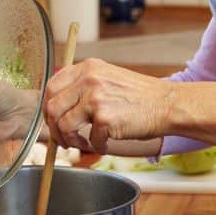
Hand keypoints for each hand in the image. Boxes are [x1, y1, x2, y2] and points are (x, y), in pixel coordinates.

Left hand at [43, 59, 173, 153]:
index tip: (53, 119)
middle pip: (52, 107)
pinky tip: (105, 144)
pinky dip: (96, 146)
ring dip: (70, 141)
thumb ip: (84, 85)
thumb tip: (58, 108)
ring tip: (82, 144)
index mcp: (88, 67)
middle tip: (63, 138)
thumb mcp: (109, 78)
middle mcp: (89, 79)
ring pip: (64, 125)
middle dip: (54, 128)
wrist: (167, 104)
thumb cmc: (140, 96)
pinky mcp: (105, 118)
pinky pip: (89, 139)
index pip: (52, 86)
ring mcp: (96, 98)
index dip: (48, 107)